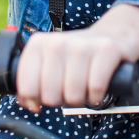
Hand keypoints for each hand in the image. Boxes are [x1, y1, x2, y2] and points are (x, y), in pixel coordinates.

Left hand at [14, 4, 138, 112]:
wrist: (112, 36)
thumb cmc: (76, 57)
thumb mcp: (48, 64)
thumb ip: (31, 84)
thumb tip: (28, 103)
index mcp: (38, 44)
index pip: (27, 88)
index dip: (35, 100)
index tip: (44, 96)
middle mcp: (57, 42)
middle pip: (50, 95)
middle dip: (61, 100)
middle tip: (68, 90)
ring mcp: (82, 46)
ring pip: (73, 95)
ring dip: (81, 99)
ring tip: (83, 88)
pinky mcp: (106, 50)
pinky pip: (95, 88)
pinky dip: (97, 96)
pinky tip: (97, 89)